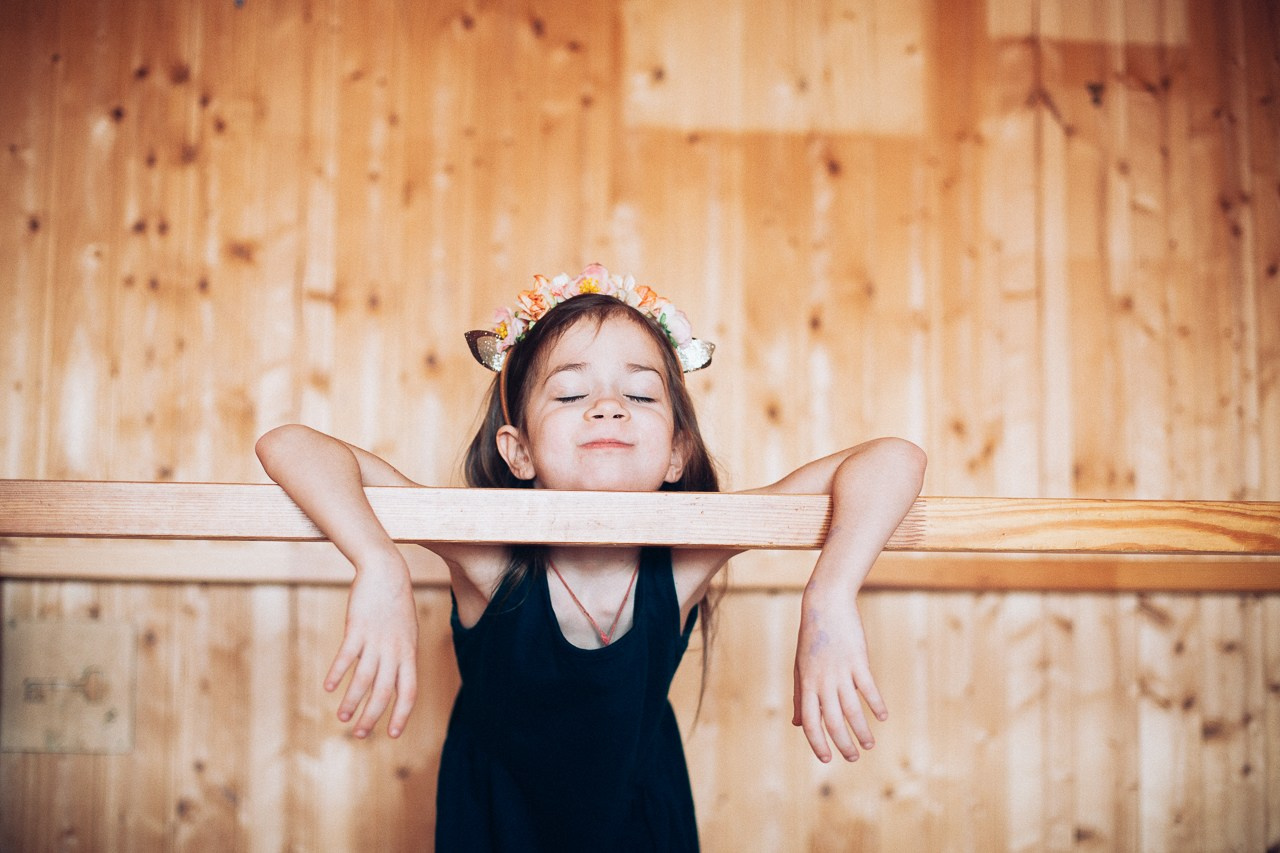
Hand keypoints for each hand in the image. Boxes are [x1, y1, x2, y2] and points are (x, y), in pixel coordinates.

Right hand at [325, 559, 418, 737]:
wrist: (387, 572)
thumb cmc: (396, 605)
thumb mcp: (406, 633)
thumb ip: (400, 657)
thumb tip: (391, 681)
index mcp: (409, 653)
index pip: (409, 691)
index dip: (401, 714)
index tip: (392, 734)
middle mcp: (395, 650)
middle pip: (384, 692)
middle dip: (371, 717)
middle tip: (359, 734)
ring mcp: (376, 640)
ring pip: (365, 679)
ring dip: (352, 701)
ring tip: (342, 717)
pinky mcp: (358, 628)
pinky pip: (347, 657)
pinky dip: (337, 673)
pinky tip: (329, 687)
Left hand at [792, 586, 885, 762]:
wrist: (824, 606)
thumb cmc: (811, 639)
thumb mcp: (800, 668)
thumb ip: (799, 697)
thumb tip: (797, 724)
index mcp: (806, 684)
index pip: (809, 722)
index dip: (817, 744)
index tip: (826, 758)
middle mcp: (822, 681)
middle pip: (832, 722)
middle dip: (843, 745)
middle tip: (853, 758)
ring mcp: (840, 672)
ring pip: (852, 711)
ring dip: (862, 731)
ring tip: (869, 745)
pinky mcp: (857, 661)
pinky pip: (869, 689)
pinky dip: (876, 705)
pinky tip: (882, 717)